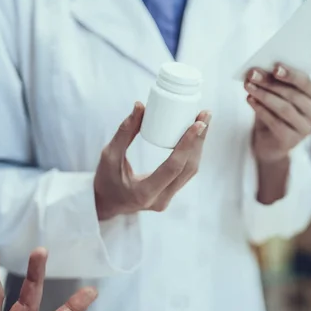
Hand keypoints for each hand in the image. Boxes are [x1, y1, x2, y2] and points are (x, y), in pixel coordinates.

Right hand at [94, 102, 210, 219]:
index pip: (173, 167)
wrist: (106, 204)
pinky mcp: (170, 194)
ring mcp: (167, 199)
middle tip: (205, 115)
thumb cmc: (105, 180)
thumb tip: (140, 106)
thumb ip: (124, 132)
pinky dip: (192, 153)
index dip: (187, 144)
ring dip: (199, 145)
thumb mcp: (109, 155)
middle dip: (199, 140)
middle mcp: (160, 199)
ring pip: (190, 171)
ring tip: (203, 121)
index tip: (198, 123)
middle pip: (188, 167)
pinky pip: (186, 173)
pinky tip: (196, 136)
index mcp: (144, 192)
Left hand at [244, 64, 310, 162]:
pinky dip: (261, 110)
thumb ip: (272, 81)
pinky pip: (276, 123)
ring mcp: (305, 129)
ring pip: (285, 109)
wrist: (269, 141)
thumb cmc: (273, 110)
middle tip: (252, 75)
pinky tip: (250, 100)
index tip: (275, 67)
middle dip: (270, 83)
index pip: (306, 83)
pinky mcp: (291, 140)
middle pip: (293, 95)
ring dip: (264, 95)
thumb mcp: (275, 94)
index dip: (291, 74)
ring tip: (249, 86)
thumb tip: (257, 71)